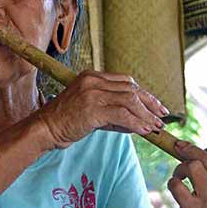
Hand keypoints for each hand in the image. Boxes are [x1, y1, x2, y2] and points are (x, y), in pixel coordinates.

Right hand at [36, 71, 168, 148]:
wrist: (44, 128)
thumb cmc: (66, 122)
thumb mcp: (91, 111)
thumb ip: (113, 113)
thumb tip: (138, 122)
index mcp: (93, 77)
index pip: (126, 82)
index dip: (144, 94)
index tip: (156, 106)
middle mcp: (93, 80)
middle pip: (131, 88)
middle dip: (150, 103)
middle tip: (162, 116)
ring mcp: (92, 93)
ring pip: (129, 101)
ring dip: (146, 115)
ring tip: (155, 127)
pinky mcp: (91, 108)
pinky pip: (122, 114)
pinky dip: (136, 123)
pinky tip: (143, 131)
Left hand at [167, 142, 206, 207]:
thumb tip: (203, 155)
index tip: (203, 151)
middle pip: (206, 157)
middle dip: (189, 150)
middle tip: (179, 149)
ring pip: (191, 166)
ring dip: (180, 167)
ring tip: (180, 175)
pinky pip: (177, 184)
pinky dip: (173, 182)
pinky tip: (176, 188)